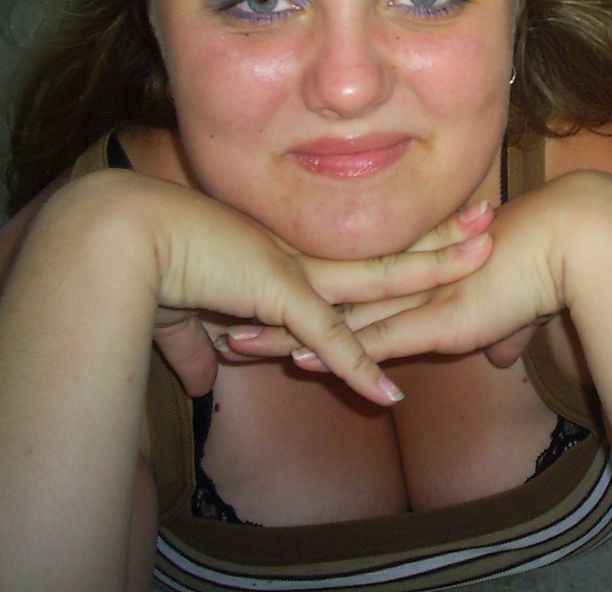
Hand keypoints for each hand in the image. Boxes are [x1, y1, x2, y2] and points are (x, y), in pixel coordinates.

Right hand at [70, 170, 493, 404]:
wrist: (121, 240)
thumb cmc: (152, 267)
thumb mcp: (186, 316)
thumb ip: (198, 346)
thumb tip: (199, 379)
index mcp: (294, 257)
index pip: (366, 247)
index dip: (408, 236)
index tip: (447, 225)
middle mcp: (304, 259)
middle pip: (388, 249)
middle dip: (442, 237)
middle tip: (491, 218)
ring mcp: (296, 275)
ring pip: (379, 276)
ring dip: (432, 274)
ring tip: (484, 260)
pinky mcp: (275, 299)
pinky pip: (328, 340)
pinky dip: (358, 370)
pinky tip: (388, 393)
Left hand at [227, 172, 611, 371]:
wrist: (573, 240)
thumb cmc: (548, 265)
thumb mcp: (514, 308)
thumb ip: (501, 328)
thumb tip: (505, 351)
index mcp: (416, 271)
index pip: (348, 281)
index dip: (302, 288)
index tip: (260, 293)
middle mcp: (408, 279)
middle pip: (327, 294)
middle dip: (272, 304)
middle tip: (219, 307)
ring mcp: (421, 298)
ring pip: (339, 319)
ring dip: (286, 334)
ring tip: (233, 341)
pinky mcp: (440, 321)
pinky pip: (377, 339)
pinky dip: (338, 351)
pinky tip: (299, 359)